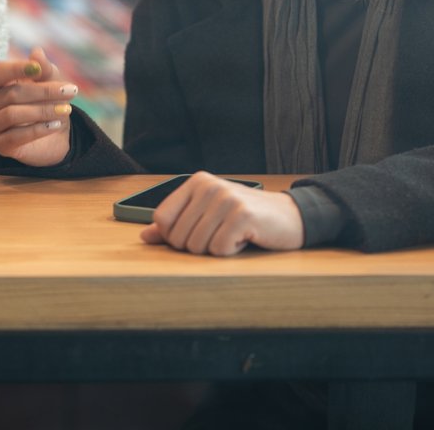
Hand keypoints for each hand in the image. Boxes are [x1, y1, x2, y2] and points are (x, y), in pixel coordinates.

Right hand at [0, 46, 77, 166]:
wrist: (54, 133)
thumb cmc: (46, 100)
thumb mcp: (50, 81)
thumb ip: (43, 68)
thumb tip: (37, 52)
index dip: (16, 68)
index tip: (39, 69)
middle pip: (12, 93)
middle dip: (43, 92)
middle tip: (70, 91)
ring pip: (12, 114)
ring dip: (42, 111)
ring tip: (65, 110)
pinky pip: (16, 136)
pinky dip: (38, 129)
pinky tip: (56, 125)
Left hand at [140, 172, 305, 255]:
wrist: (289, 216)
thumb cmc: (244, 218)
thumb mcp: (207, 216)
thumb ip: (176, 225)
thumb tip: (144, 237)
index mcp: (196, 182)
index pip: (162, 219)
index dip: (174, 237)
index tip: (197, 233)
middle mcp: (209, 186)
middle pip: (179, 237)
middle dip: (199, 246)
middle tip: (221, 234)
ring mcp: (226, 198)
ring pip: (198, 246)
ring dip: (216, 249)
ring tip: (234, 235)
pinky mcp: (242, 214)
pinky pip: (219, 249)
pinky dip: (232, 251)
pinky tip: (245, 238)